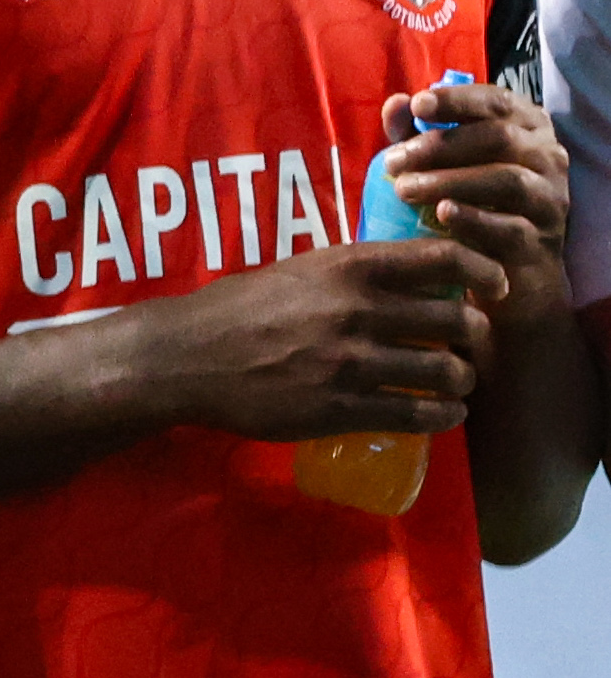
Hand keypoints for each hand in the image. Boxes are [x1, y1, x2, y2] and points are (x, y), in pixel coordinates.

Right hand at [135, 238, 487, 440]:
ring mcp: (350, 363)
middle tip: (469, 346)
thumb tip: (410, 275)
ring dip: (462, 380)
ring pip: (445, 372)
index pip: (445, 260)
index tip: (493, 287)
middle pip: (458, 322)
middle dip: (476, 337)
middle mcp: (359, 311)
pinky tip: (443, 414)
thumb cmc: (239, 309)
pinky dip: (443, 416)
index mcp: (350, 268)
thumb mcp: (301, 270)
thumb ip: (356, 272)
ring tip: (456, 384)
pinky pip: (416, 415)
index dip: (483, 272)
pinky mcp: (339, 409)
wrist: (184, 358)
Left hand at [378, 73, 564, 311]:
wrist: (510, 274)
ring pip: (508, 180)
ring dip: (451, 181)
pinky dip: (474, 219)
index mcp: (527, 128)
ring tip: (404, 189)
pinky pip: (510, 226)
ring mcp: (549, 199)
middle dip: (441, 145)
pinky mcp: (542, 241)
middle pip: (500, 138)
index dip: (457, 100)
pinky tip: (441, 215)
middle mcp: (547, 158)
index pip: (497, 102)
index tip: (418, 105)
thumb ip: (418, 135)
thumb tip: (396, 104)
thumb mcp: (443, 165)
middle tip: (393, 161)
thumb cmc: (473, 205)